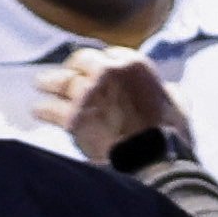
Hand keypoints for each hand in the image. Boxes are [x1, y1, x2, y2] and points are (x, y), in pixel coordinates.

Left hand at [34, 48, 193, 162]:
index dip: (99, 63)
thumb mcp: (179, 107)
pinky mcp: (73, 117)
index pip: (108, 54)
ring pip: (59, 81)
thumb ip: (170, 93)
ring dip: (47, 83)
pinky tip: (38, 110)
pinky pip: (50, 108)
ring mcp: (88, 94)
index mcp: (134, 66)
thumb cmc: (171, 137)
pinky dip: (42, 110)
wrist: (155, 163)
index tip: (92, 69)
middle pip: (79, 61)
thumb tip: (170, 90)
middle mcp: (108, 73)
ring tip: (40, 85)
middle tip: (63, 74)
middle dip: (70, 68)